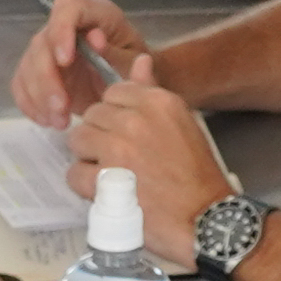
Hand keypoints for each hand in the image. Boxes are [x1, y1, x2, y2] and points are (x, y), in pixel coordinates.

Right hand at [11, 0, 152, 132]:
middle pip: (42, 42)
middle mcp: (66, 26)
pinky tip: (47, 120)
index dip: (61, 30)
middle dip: (47, 78)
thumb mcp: (134, 62)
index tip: (65, 60)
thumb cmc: (135, 69)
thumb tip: (94, 39)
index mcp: (95, 13)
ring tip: (60, 122)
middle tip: (61, 107)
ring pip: (28, 66)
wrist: (129, 88)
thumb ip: (117, 52)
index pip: (68, 8)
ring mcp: (49, 48)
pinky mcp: (38, 71)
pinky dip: (30, 104)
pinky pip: (22, 84)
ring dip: (39, 97)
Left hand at [64, 66, 234, 236]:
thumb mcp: (183, 123)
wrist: (206, 220)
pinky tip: (107, 192)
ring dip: (89, 159)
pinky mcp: (104, 180)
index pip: (113, 93)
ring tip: (111, 176)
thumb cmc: (198, 175)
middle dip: (99, 136)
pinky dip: (85, 186)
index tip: (126, 134)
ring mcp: (117, 149)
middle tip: (119, 159)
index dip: (115, 116)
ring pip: (78, 141)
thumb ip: (154, 92)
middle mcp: (135, 120)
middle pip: (92, 116)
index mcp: (157, 102)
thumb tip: (141, 61)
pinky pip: (74, 173)